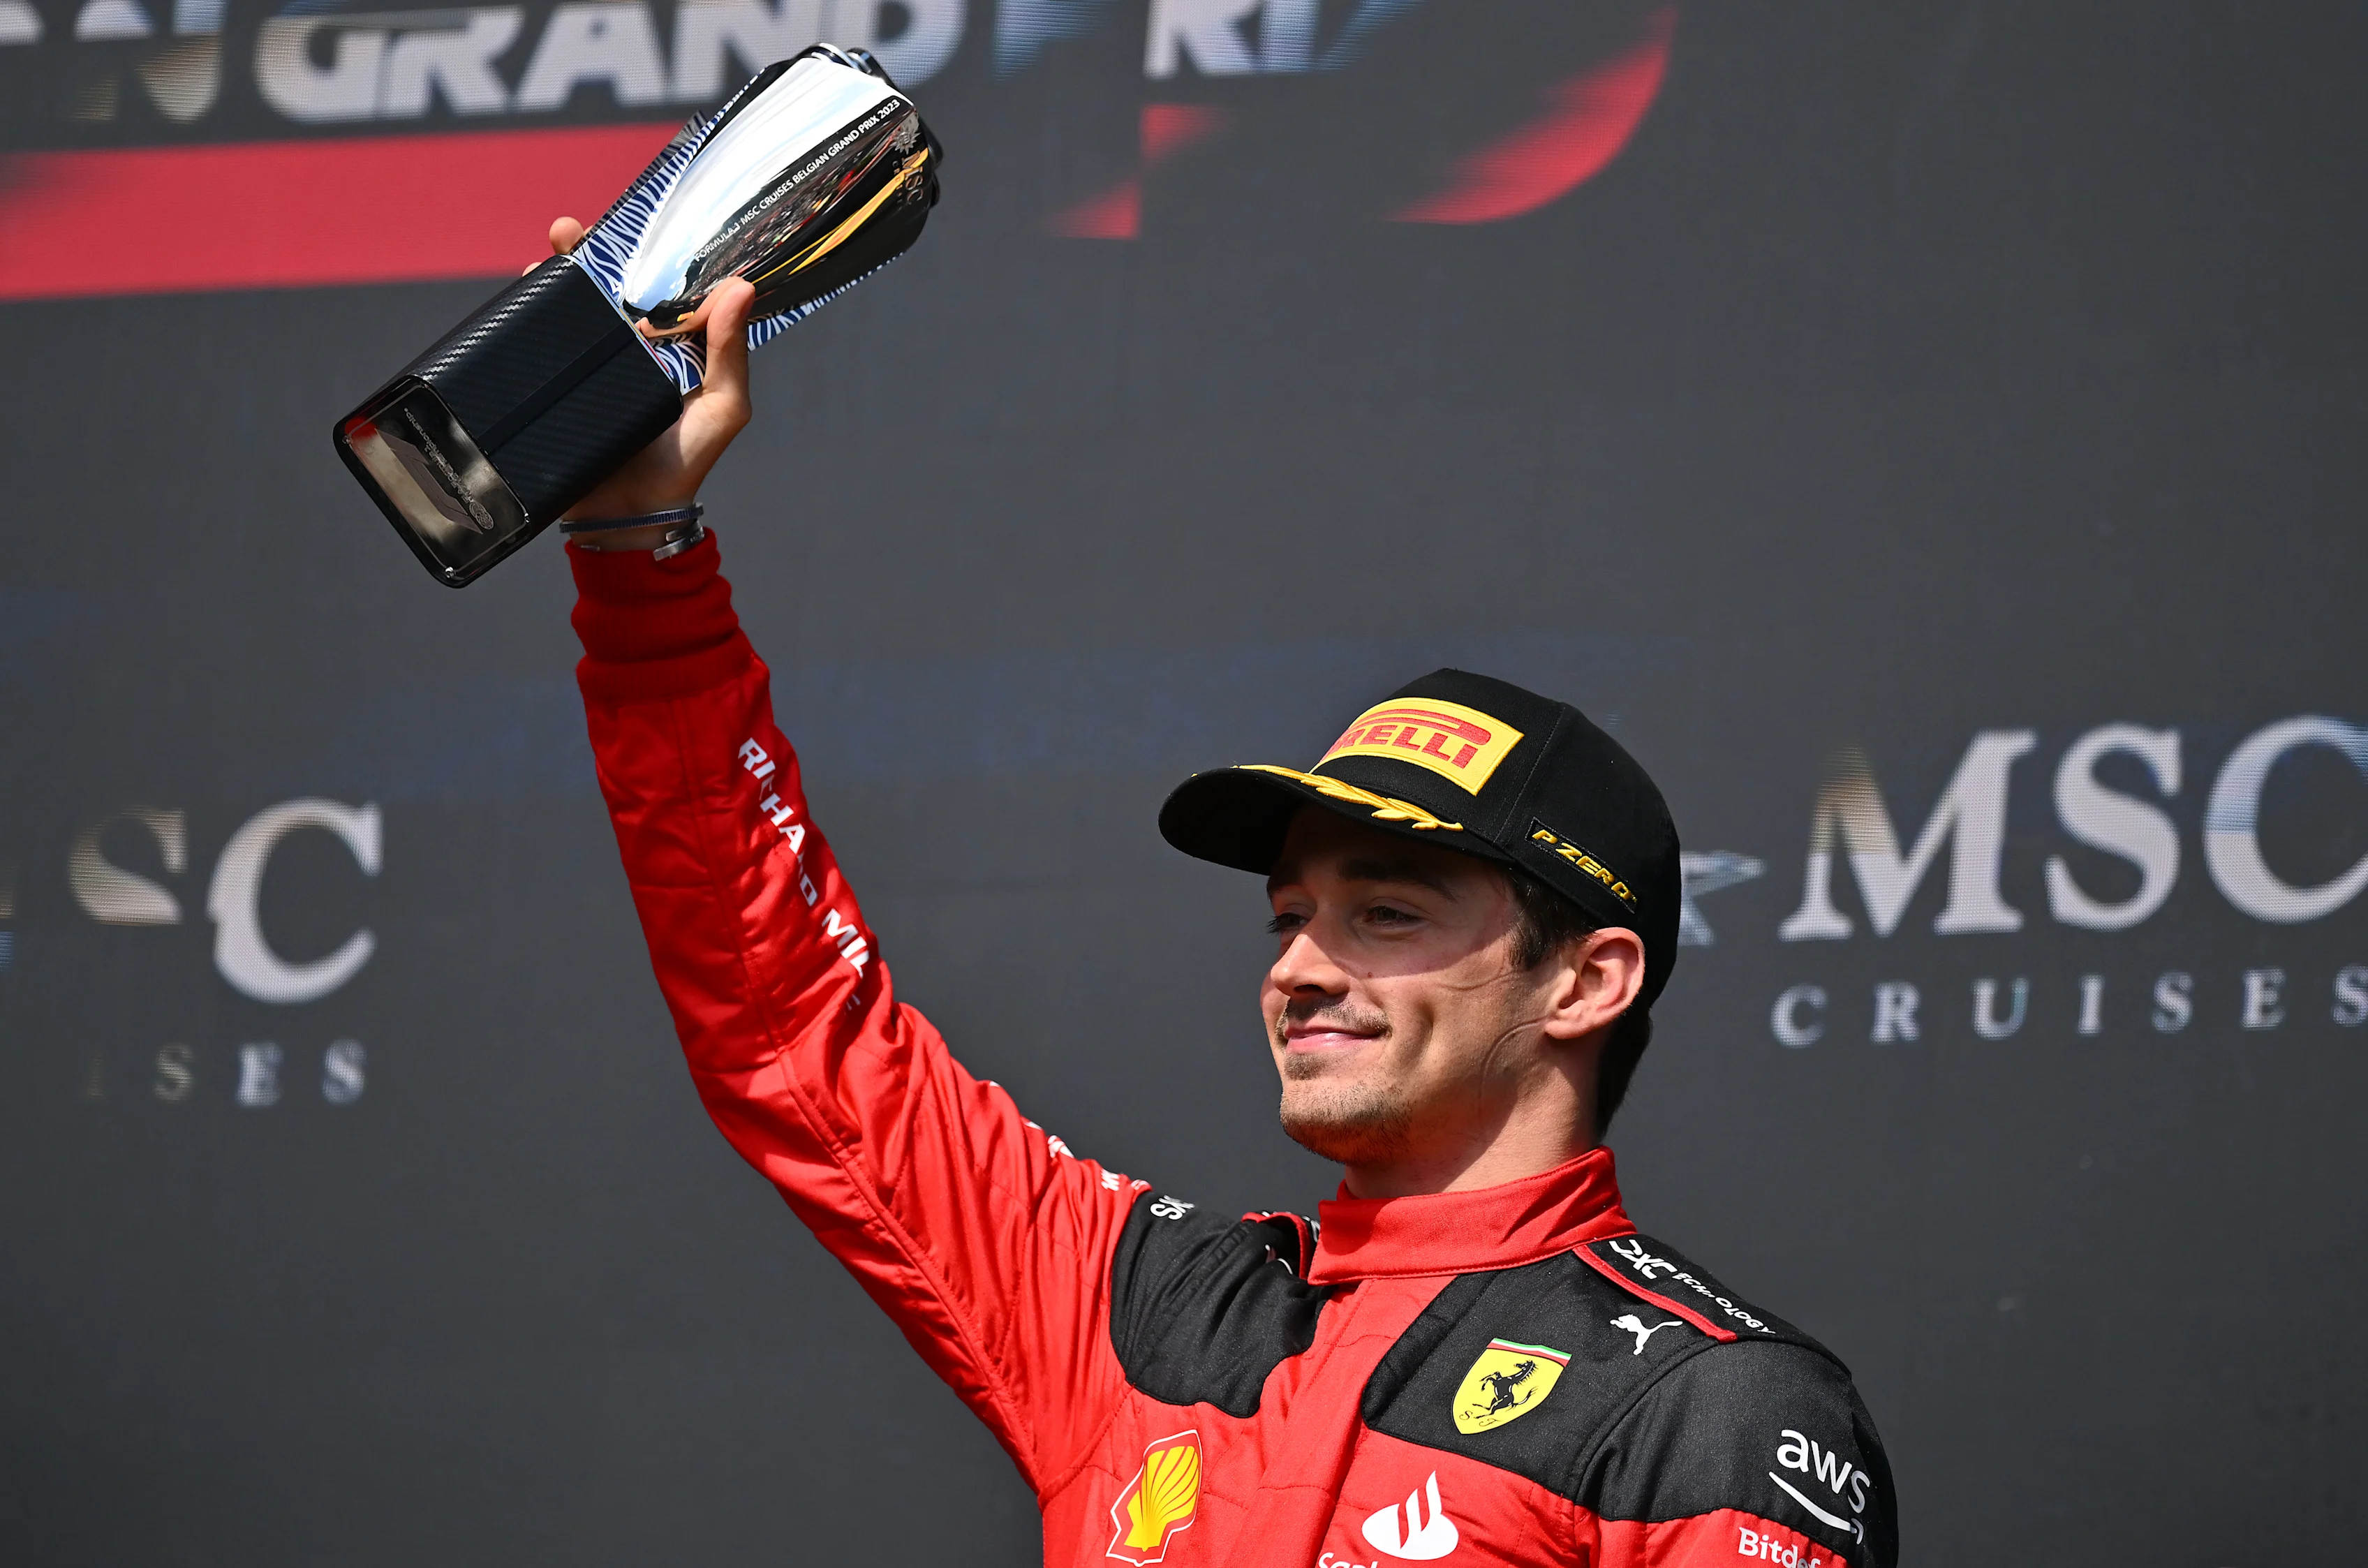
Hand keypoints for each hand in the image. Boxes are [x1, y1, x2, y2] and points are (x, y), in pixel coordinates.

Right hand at [544, 216, 758, 547]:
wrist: (629, 516)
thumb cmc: (685, 463)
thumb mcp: (723, 407)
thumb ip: (730, 351)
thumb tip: (742, 288)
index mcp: (673, 345)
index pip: (660, 287)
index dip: (646, 253)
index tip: (634, 227)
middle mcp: (631, 348)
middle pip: (607, 285)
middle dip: (586, 253)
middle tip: (569, 232)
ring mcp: (592, 364)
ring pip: (572, 306)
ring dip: (556, 274)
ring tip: (549, 256)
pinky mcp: (559, 383)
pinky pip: (542, 340)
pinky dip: (529, 312)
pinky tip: (527, 290)